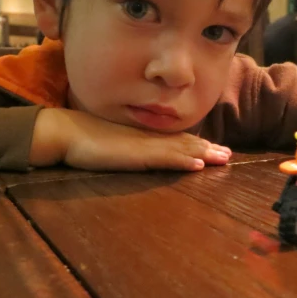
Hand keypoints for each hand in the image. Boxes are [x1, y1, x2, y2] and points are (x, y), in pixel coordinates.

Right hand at [29, 108, 230, 170]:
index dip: (198, 144)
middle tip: (230, 155)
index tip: (216, 150)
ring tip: (224, 159)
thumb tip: (138, 154)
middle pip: (184, 143)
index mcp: (144, 136)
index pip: (177, 140)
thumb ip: (129, 147)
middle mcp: (148, 138)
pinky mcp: (135, 155)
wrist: (66, 132)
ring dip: (204, 154)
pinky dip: (182, 161)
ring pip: (180, 149)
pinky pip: (163, 158)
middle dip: (209, 149)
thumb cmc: (85, 138)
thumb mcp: (113, 144)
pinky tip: (197, 165)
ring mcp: (143, 146)